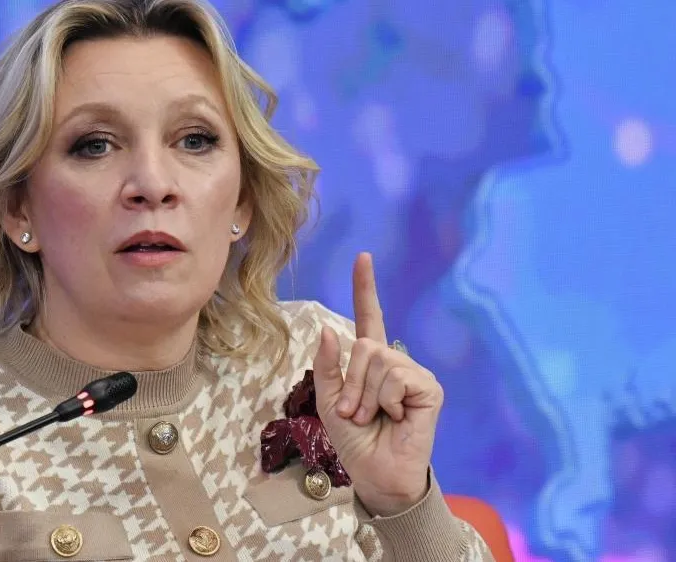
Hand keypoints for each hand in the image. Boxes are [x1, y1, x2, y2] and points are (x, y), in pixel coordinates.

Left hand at [312, 252, 442, 515]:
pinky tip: (395, 418)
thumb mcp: (328, 401)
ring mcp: (413, 373)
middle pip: (364, 346)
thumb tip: (330, 329)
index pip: (370, 316)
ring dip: (364, 396)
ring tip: (372, 418)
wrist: (375, 473)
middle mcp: (394, 362)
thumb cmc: (353, 439)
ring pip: (378, 361)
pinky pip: (396, 378)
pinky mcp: (429, 389)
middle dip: (349, 383)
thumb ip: (327, 366)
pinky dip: (385, 401)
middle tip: (353, 412)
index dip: (366, 287)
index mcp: (370, 362)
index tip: (363, 257)